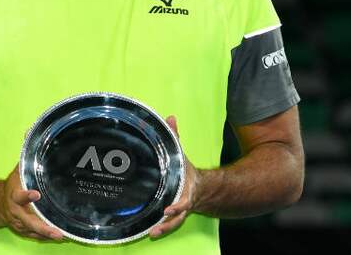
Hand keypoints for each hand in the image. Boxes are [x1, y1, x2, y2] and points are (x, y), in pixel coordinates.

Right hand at [0, 164, 63, 241]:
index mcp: (14, 196)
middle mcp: (16, 212)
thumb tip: (29, 136)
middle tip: (57, 231)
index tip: (36, 194)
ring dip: (47, 234)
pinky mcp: (24, 231)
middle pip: (29, 222)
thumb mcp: (17, 172)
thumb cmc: (12, 186)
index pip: (19, 196)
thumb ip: (26, 159)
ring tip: (62, 236)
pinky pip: (36, 236)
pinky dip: (47, 237)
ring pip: (34, 231)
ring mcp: (20, 224)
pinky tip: (60, 236)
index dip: (27, 196)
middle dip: (43, 227)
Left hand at [150, 115, 199, 237]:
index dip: (177, 206)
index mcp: (186, 188)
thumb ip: (174, 136)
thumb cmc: (185, 170)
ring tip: (152, 234)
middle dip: (169, 222)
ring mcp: (179, 210)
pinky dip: (162, 228)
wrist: (200, 187)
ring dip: (164, 228)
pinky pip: (169, 223)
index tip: (168, 208)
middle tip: (158, 226)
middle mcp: (183, 202)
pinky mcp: (173, 214)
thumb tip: (170, 117)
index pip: (184, 200)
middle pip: (178, 215)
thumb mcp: (180, 153)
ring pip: (174, 223)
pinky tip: (151, 233)